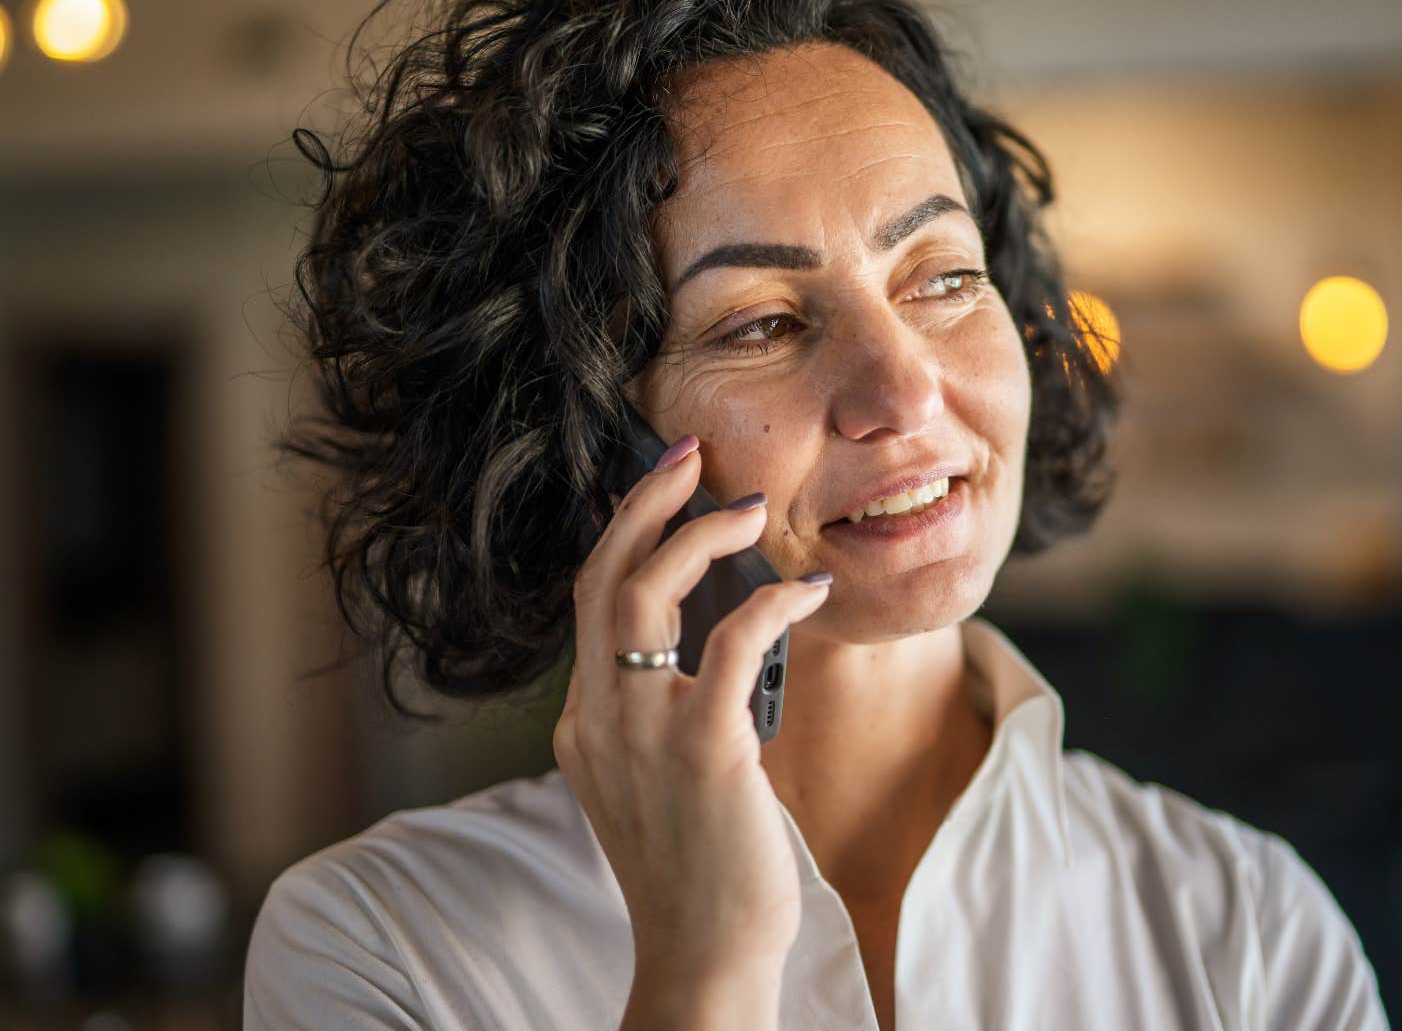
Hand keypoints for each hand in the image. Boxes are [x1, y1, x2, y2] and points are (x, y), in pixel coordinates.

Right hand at [556, 436, 828, 981]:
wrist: (704, 954)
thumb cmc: (700, 869)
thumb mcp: (655, 782)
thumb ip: (656, 717)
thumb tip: (702, 655)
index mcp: (586, 723)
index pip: (591, 600)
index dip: (627, 532)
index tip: (667, 486)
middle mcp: (598, 718)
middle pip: (599, 576)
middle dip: (642, 502)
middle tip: (688, 454)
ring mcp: (642, 733)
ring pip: (644, 591)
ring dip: (699, 534)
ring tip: (750, 509)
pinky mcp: (703, 750)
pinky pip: (730, 642)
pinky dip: (771, 601)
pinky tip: (808, 589)